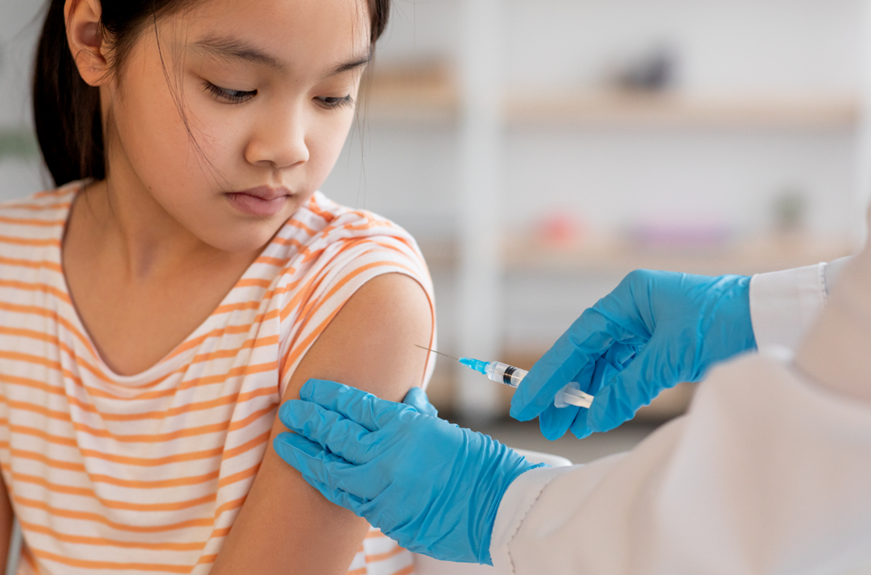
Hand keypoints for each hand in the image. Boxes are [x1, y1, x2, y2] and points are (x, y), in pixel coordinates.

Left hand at [273, 380, 541, 564]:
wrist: (497, 508)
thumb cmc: (477, 463)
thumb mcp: (444, 430)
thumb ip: (416, 415)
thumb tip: (406, 396)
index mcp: (403, 427)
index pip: (355, 406)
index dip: (329, 397)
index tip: (310, 389)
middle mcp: (386, 456)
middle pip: (335, 435)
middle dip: (308, 421)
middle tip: (290, 411)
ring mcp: (381, 489)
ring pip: (331, 470)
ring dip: (305, 455)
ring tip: (285, 444)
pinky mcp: (384, 516)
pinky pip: (346, 498)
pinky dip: (328, 484)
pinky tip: (315, 476)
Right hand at [512, 270, 755, 438]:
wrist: (771, 319)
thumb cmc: (725, 321)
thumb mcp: (672, 354)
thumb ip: (628, 386)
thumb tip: (593, 417)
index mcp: (627, 298)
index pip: (576, 340)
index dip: (549, 373)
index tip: (528, 400)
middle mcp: (629, 310)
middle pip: (584, 354)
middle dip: (564, 390)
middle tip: (544, 421)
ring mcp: (643, 328)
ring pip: (602, 366)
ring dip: (585, 396)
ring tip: (567, 427)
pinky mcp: (658, 346)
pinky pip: (624, 373)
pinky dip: (611, 395)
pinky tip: (597, 415)